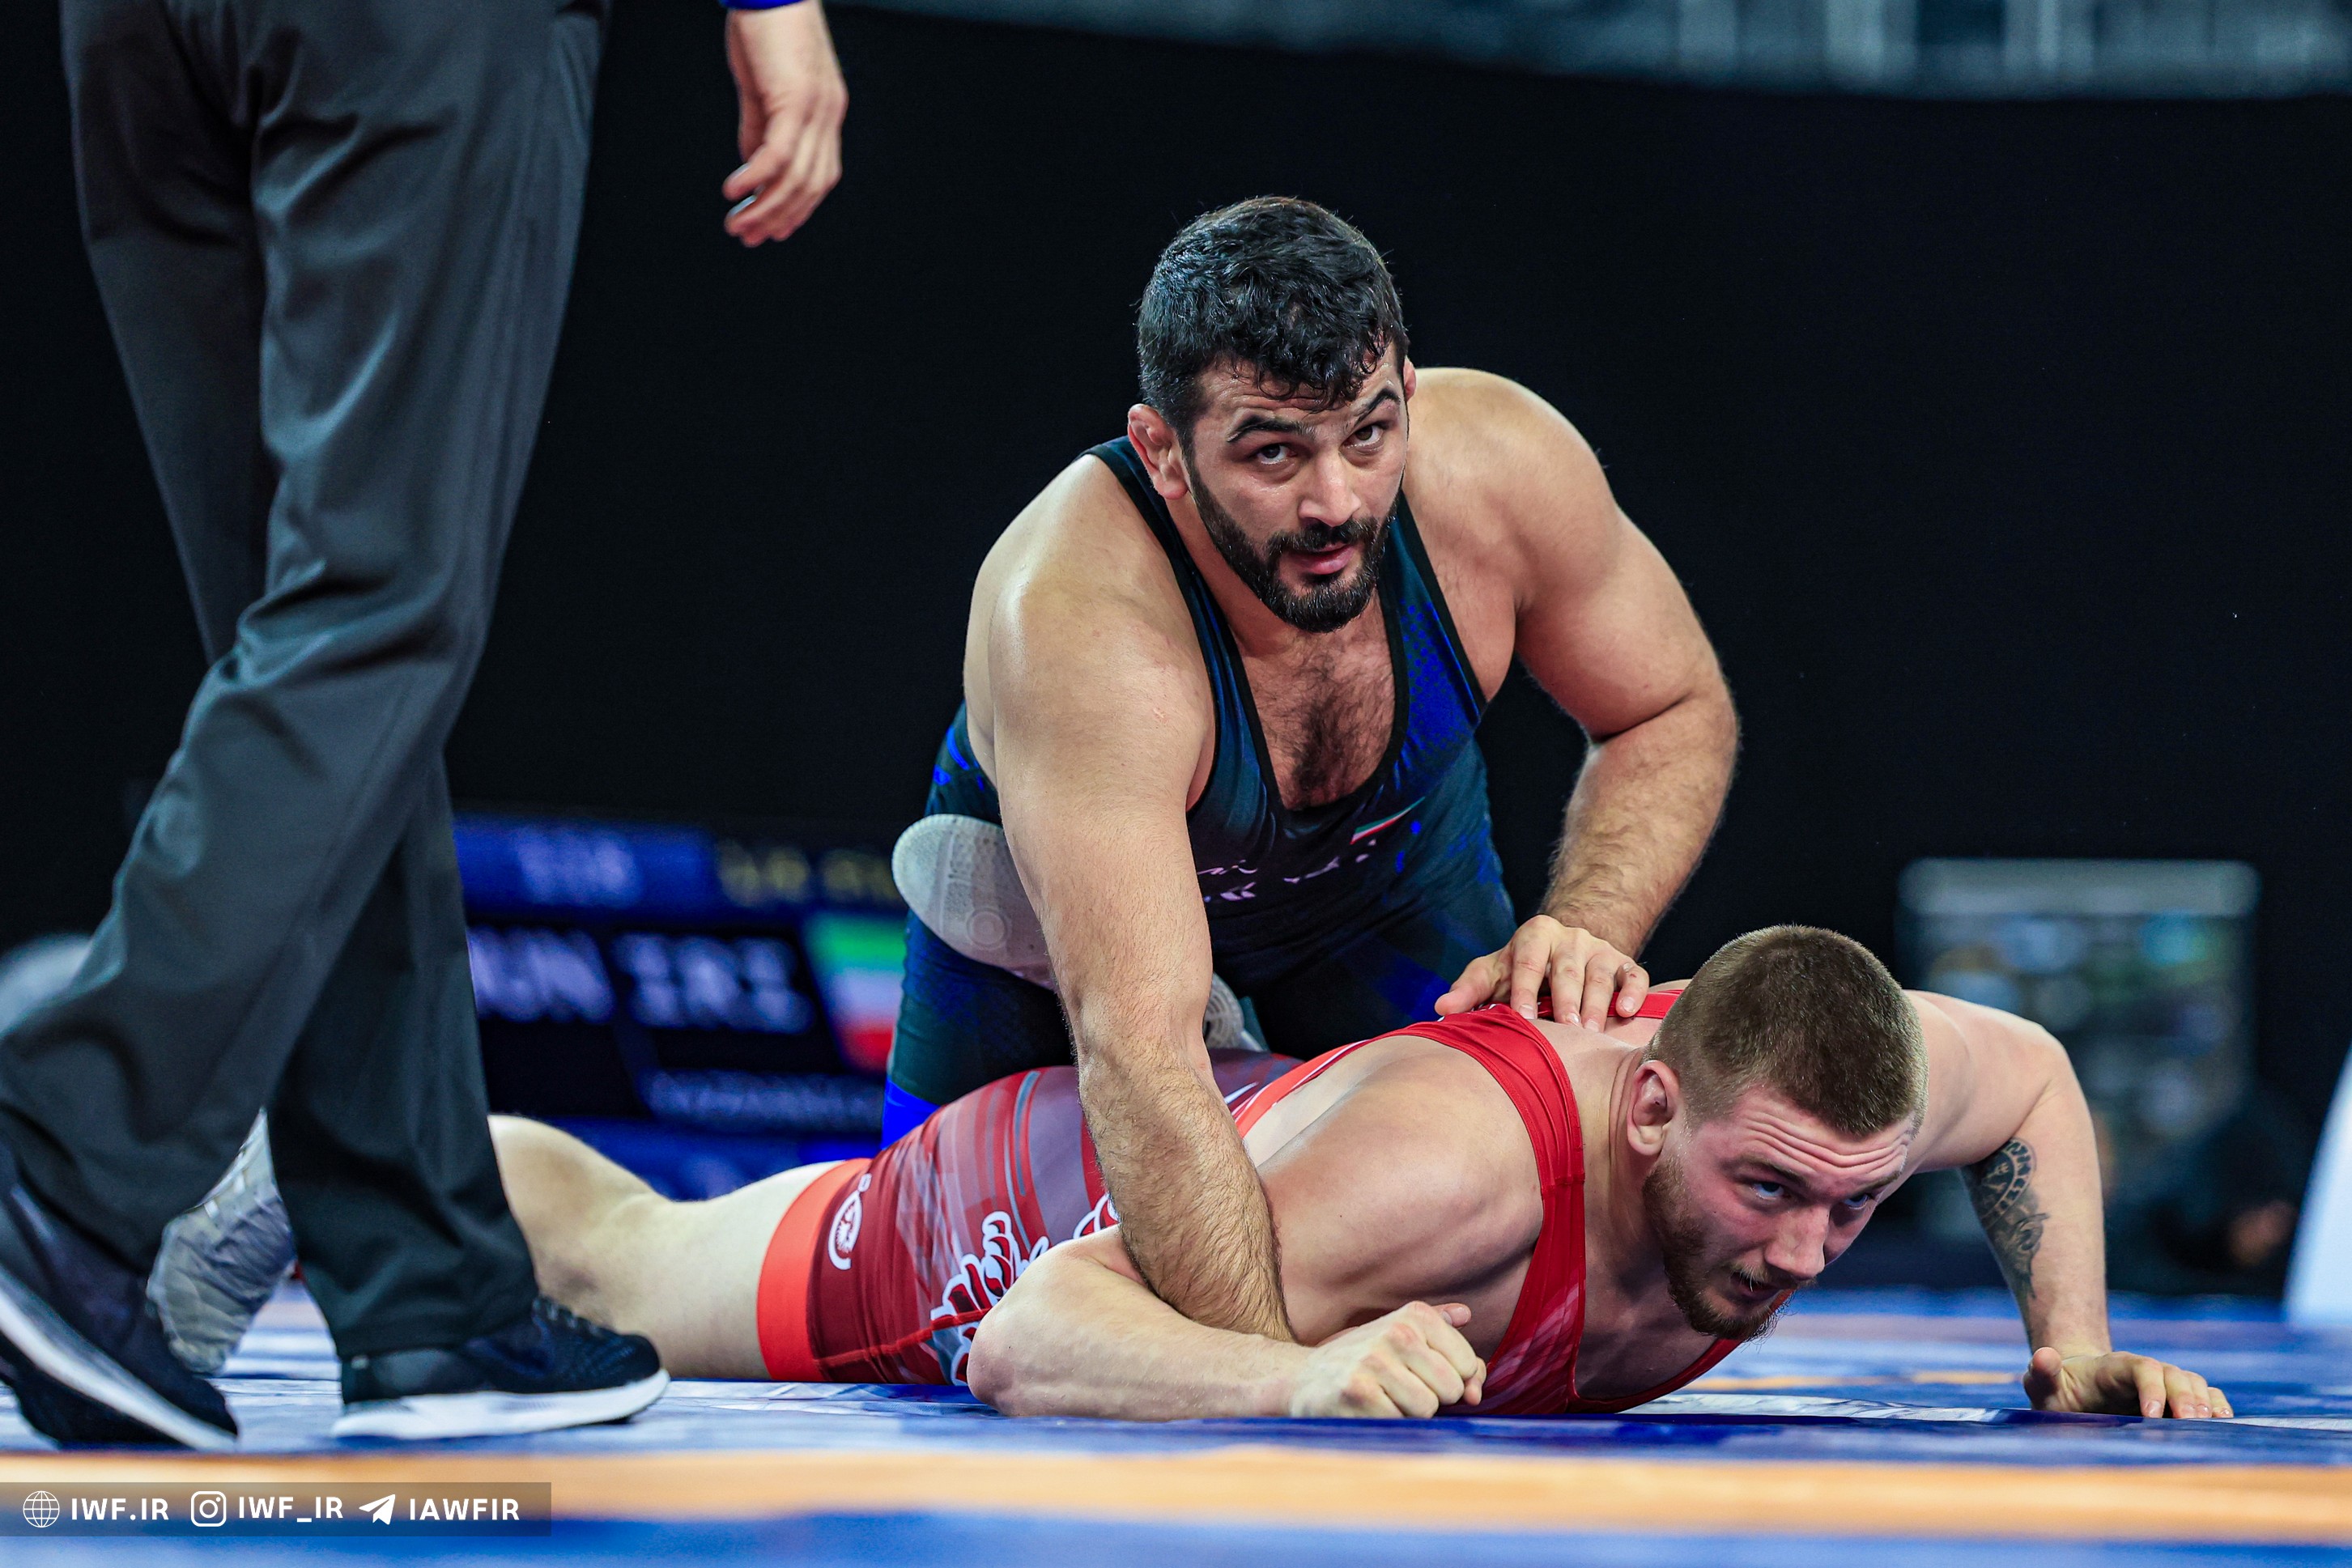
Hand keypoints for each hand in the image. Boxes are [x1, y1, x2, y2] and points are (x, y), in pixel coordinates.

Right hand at [722, 3, 846, 245]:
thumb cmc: (763, 25)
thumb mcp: (761, 86)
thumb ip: (759, 128)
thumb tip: (754, 169)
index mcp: (826, 112)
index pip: (820, 176)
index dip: (797, 208)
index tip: (771, 229)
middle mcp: (829, 115)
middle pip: (811, 186)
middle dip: (778, 217)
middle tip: (747, 236)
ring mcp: (816, 108)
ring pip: (796, 178)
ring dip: (765, 208)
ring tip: (737, 224)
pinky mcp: (795, 98)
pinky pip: (778, 153)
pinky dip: (756, 178)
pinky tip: (734, 192)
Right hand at [1286, 1303, 1486, 1418]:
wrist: (1305, 1379)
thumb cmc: (1366, 1361)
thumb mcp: (1404, 1336)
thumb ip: (1445, 1336)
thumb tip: (1471, 1337)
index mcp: (1415, 1316)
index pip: (1468, 1365)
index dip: (1453, 1381)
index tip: (1424, 1376)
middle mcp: (1396, 1333)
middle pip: (1451, 1389)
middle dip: (1432, 1399)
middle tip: (1399, 1389)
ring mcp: (1374, 1361)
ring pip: (1426, 1409)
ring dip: (1408, 1414)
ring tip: (1384, 1399)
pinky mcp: (1356, 1392)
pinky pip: (1399, 1423)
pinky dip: (1387, 1424)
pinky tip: (1366, 1410)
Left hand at [1434, 916, 1646, 1027]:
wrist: (1560, 949)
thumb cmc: (1519, 969)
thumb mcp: (1492, 973)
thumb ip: (1468, 990)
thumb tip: (1441, 1009)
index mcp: (1534, 934)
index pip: (1528, 961)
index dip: (1525, 990)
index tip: (1523, 1018)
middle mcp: (1570, 938)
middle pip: (1568, 969)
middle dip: (1567, 999)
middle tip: (1568, 1029)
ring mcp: (1600, 949)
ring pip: (1602, 974)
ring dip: (1598, 1003)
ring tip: (1593, 1032)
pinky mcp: (1625, 963)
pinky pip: (1634, 976)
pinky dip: (1634, 993)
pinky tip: (1626, 1012)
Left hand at [2023, 1346, 2232, 1418]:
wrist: (2073, 1389)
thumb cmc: (2059, 1389)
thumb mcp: (2042, 1382)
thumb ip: (2042, 1371)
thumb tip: (2043, 1356)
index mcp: (2114, 1367)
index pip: (2141, 1367)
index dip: (2152, 1387)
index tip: (2152, 1414)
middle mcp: (2144, 1372)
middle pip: (2174, 1375)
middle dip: (2184, 1397)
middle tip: (2189, 1424)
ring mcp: (2162, 1385)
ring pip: (2193, 1384)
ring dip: (2203, 1403)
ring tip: (2208, 1426)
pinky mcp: (2174, 1400)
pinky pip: (2204, 1396)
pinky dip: (2216, 1405)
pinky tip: (2224, 1422)